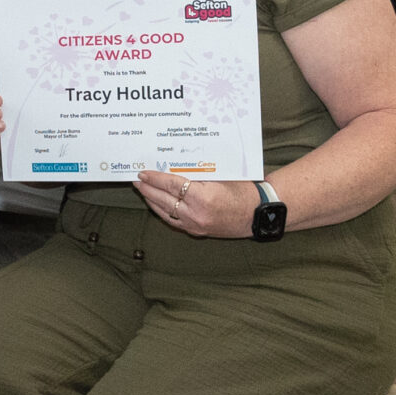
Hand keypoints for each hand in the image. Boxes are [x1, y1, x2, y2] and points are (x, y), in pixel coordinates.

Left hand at [134, 171, 254, 238]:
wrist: (258, 214)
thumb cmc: (243, 191)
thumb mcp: (221, 176)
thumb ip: (197, 172)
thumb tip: (173, 163)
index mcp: (203, 197)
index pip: (172, 185)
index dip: (155, 178)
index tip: (143, 172)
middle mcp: (197, 213)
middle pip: (164, 199)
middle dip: (148, 188)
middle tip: (136, 179)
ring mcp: (196, 225)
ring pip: (165, 212)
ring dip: (152, 200)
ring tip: (142, 189)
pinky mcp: (197, 231)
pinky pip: (173, 221)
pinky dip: (162, 211)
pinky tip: (156, 204)